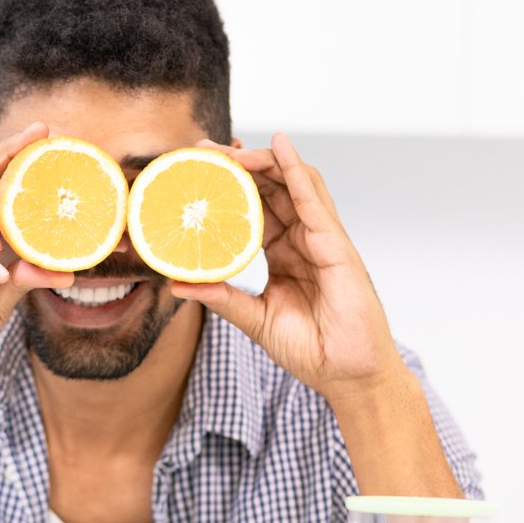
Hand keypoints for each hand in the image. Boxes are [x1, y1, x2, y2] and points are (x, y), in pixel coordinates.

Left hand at [163, 134, 405, 404]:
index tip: (193, 172)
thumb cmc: (310, 348)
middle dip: (237, 165)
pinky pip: (314, 200)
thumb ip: (221, 297)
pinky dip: (296, 171)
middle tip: (201, 151)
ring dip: (262, 161)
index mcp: (281, 253)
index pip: (252, 208)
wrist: (347, 375)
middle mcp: (301, 239)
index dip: (226, 187)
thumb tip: (176, 284)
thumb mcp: (254, 319)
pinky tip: (280, 148)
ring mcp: (320, 238)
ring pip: (292, 183)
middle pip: (270, 187)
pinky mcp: (336, 245)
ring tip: (229, 149)